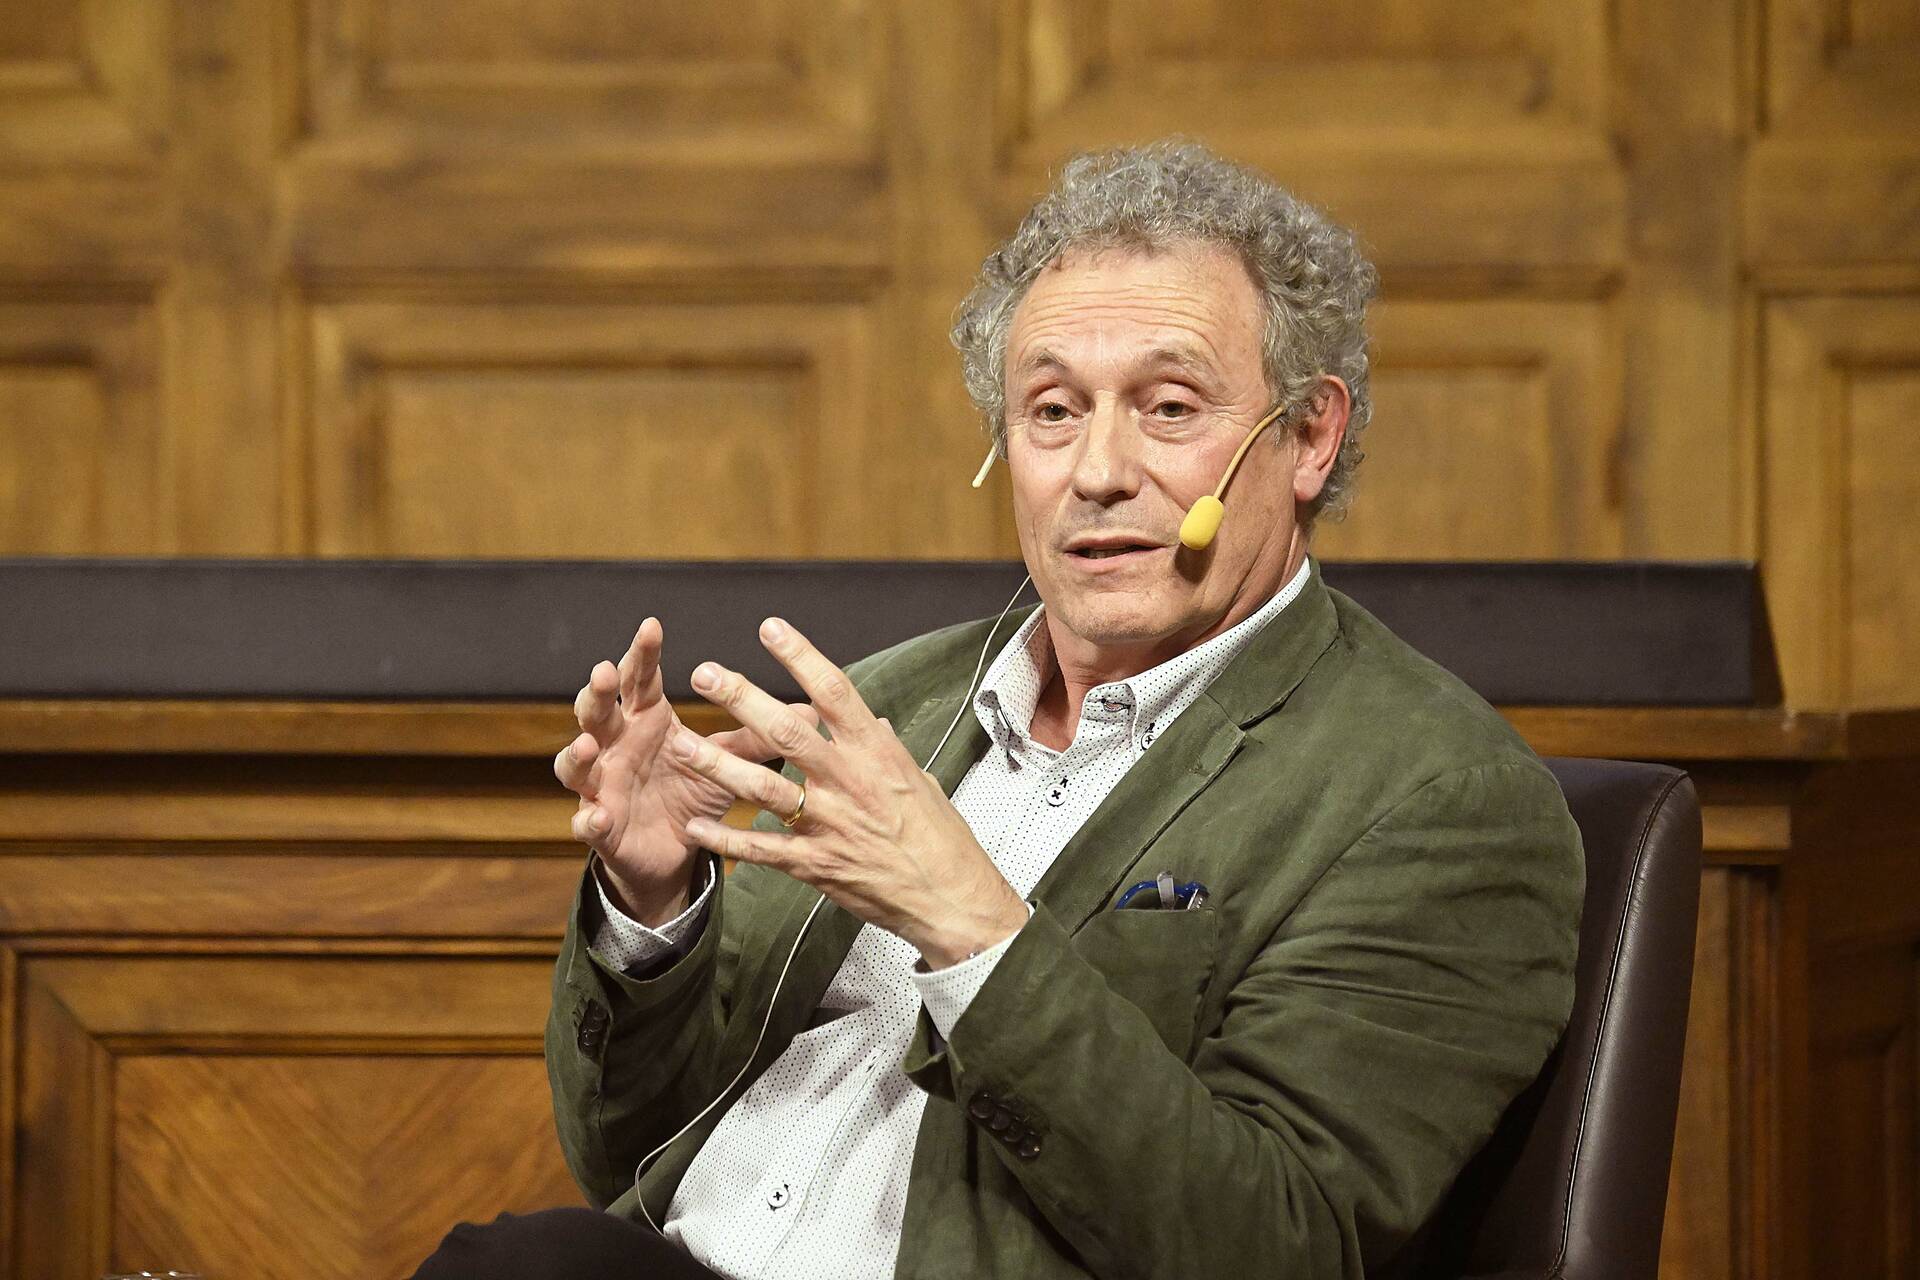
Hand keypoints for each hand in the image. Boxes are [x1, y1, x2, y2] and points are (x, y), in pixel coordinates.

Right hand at [554, 617, 819, 925]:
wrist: (674, 851)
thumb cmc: (693, 791)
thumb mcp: (727, 765)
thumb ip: (757, 739)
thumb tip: (809, 712)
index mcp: (647, 720)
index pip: (641, 679)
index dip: (642, 653)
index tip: (652, 625)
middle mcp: (617, 745)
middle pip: (597, 710)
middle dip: (597, 692)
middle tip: (605, 672)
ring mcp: (601, 785)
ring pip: (575, 762)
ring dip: (578, 751)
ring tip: (591, 742)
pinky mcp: (600, 826)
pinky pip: (586, 821)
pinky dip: (588, 817)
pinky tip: (597, 814)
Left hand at [673, 617, 1028, 968]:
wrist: (949, 898)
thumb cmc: (940, 839)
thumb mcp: (920, 780)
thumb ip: (887, 749)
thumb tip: (873, 723)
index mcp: (877, 753)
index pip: (834, 692)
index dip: (801, 657)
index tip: (770, 629)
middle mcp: (849, 781)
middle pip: (787, 730)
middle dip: (741, 699)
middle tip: (705, 674)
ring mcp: (828, 823)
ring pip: (762, 788)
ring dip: (716, 766)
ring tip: (680, 745)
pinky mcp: (815, 864)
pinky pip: (760, 850)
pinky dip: (725, 838)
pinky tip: (695, 827)